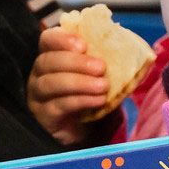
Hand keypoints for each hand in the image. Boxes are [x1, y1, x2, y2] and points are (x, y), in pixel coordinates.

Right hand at [28, 26, 112, 145]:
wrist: (84, 129)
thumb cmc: (89, 94)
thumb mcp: (97, 74)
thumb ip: (103, 59)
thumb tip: (130, 50)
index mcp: (51, 55)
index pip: (48, 39)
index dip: (62, 39)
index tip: (83, 45)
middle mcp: (39, 73)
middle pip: (48, 61)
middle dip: (76, 62)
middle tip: (100, 67)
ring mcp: (38, 96)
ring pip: (51, 83)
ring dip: (79, 82)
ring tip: (103, 86)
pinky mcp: (44, 116)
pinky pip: (59, 105)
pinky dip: (80, 101)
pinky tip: (97, 100)